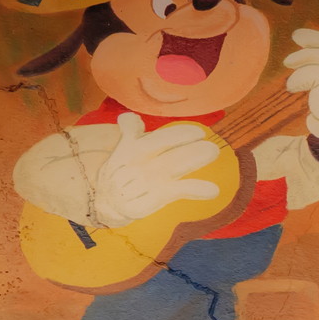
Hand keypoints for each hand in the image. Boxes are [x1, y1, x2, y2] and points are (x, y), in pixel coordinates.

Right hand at [93, 113, 221, 226]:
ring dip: (194, 160)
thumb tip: (129, 117)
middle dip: (188, 148)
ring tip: (213, 151)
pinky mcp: (150, 202)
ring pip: (173, 170)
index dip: (178, 135)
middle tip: (212, 145)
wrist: (104, 201)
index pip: (157, 140)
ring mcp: (146, 185)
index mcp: (132, 150)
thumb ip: (130, 132)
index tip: (198, 132)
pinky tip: (213, 190)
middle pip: (167, 155)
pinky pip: (177, 193)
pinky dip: (196, 190)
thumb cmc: (122, 171)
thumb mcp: (123, 150)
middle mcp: (139, 166)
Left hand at [284, 29, 318, 141]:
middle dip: (307, 48)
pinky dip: (298, 80)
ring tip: (292, 84)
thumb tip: (301, 35)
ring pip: (317, 57)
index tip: (298, 36)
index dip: (318, 38)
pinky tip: (292, 88)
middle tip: (289, 54)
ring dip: (300, 66)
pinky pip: (309, 73)